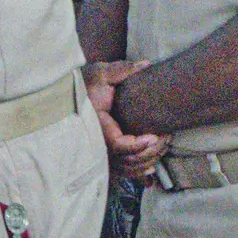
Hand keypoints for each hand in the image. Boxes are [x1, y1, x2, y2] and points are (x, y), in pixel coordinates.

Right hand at [84, 60, 169, 180]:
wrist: (70, 95)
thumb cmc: (85, 84)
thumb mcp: (100, 73)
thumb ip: (121, 70)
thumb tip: (145, 65)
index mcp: (95, 125)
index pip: (117, 144)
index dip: (137, 144)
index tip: (154, 136)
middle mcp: (96, 142)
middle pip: (126, 160)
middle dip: (150, 152)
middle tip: (166, 138)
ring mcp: (99, 151)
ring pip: (126, 168)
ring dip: (147, 161)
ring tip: (162, 145)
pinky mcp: (103, 156)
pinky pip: (121, 172)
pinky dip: (137, 172)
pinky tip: (151, 168)